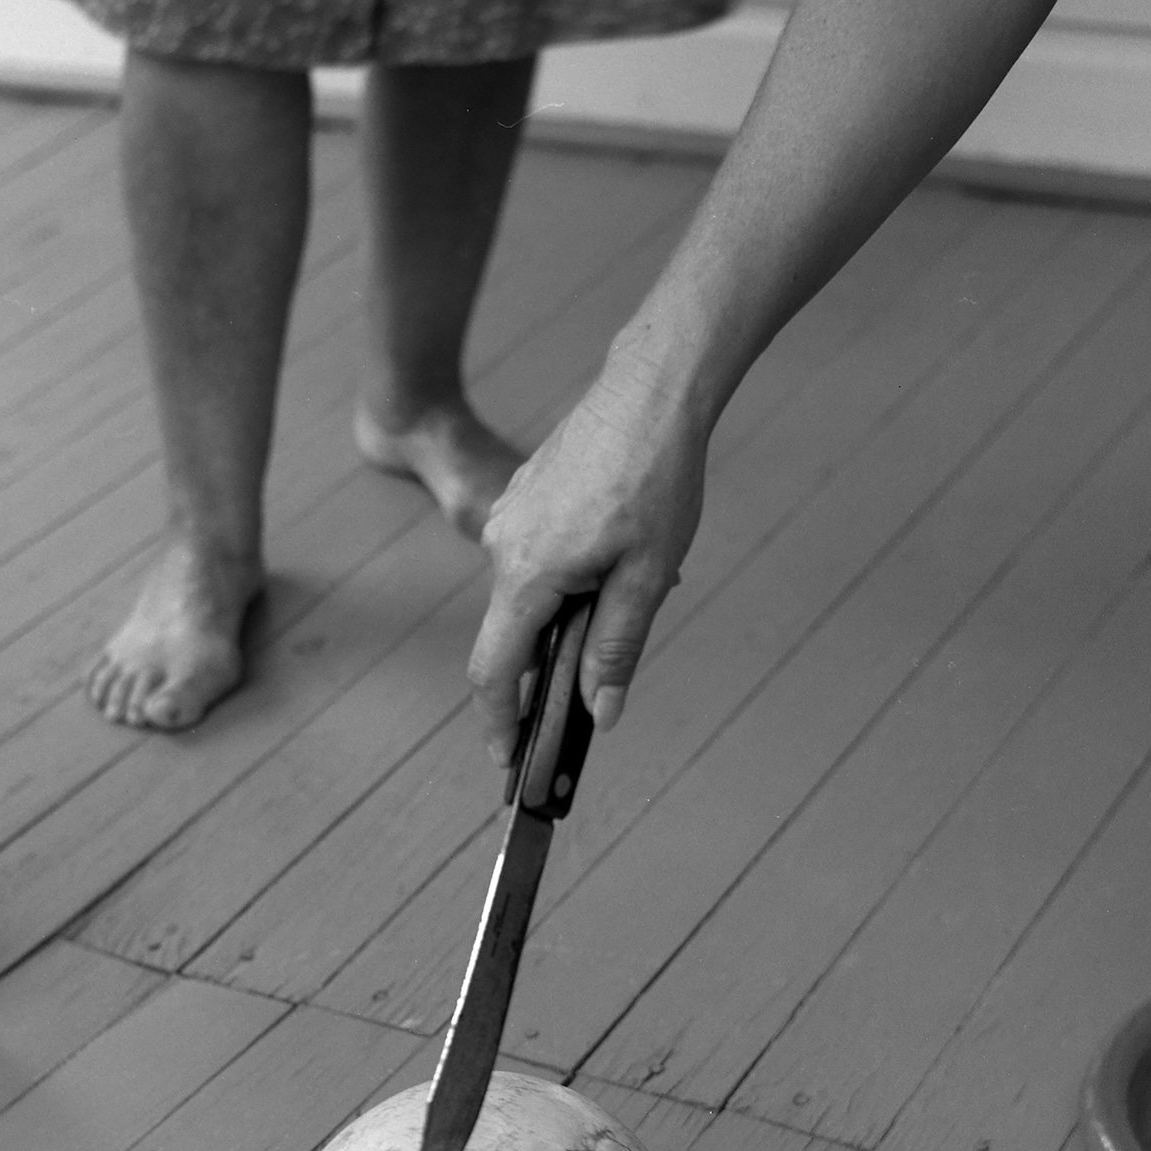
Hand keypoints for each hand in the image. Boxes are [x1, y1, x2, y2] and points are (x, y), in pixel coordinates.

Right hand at [470, 351, 708, 764]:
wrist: (650, 391)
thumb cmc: (656, 477)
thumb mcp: (648, 577)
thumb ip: (617, 649)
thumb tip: (601, 713)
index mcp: (527, 575)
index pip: (494, 671)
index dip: (498, 722)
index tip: (507, 760)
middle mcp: (504, 548)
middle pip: (509, 636)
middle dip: (541, 674)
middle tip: (583, 700)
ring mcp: (510, 520)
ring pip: (525, 596)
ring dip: (561, 620)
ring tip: (624, 598)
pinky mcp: (524, 499)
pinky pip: (534, 561)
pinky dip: (562, 583)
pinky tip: (612, 561)